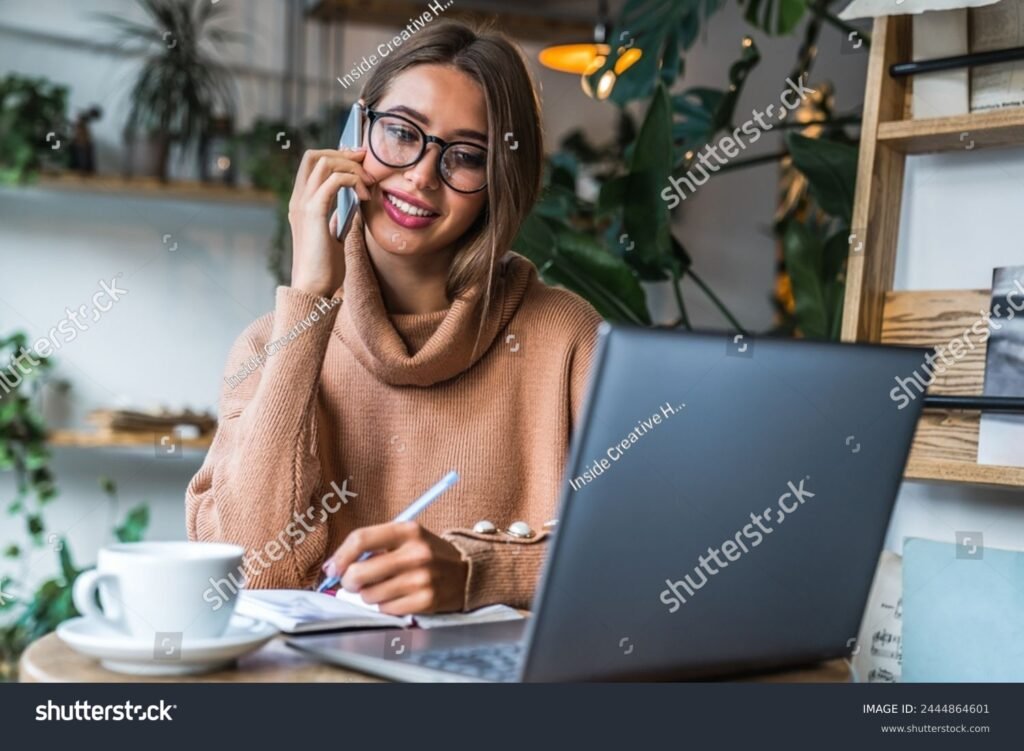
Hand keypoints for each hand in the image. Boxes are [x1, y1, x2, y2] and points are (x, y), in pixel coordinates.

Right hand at [288, 147, 374, 297]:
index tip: (360, 161)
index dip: (336, 155)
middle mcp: (298, 199)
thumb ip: (336, 218)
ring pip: (324, 163)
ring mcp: (303, 204)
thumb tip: (350, 206)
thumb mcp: (332, 236)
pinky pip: (333, 180)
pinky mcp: (313, 212)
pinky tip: (364, 196)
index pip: (312, 163)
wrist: (314, 287)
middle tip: (367, 163)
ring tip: (368, 184)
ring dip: (351, 168)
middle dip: (343, 153)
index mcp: (301, 202)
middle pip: (315, 155)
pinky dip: (352, 180)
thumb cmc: (324, 267)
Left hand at [322, 521, 468, 614]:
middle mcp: (415, 553)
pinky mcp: (425, 601)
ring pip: (369, 595)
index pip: (361, 538)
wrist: (467, 572)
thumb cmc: (427, 554)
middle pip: (359, 572)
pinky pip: (386, 610)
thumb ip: (374, 546)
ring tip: (385, 588)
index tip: (332, 568)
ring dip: (370, 595)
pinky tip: (399, 597)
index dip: (340, 556)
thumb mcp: (407, 538)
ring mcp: (421, 579)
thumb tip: (334, 568)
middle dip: (350, 581)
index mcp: (408, 530)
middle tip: (356, 582)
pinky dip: (386, 607)